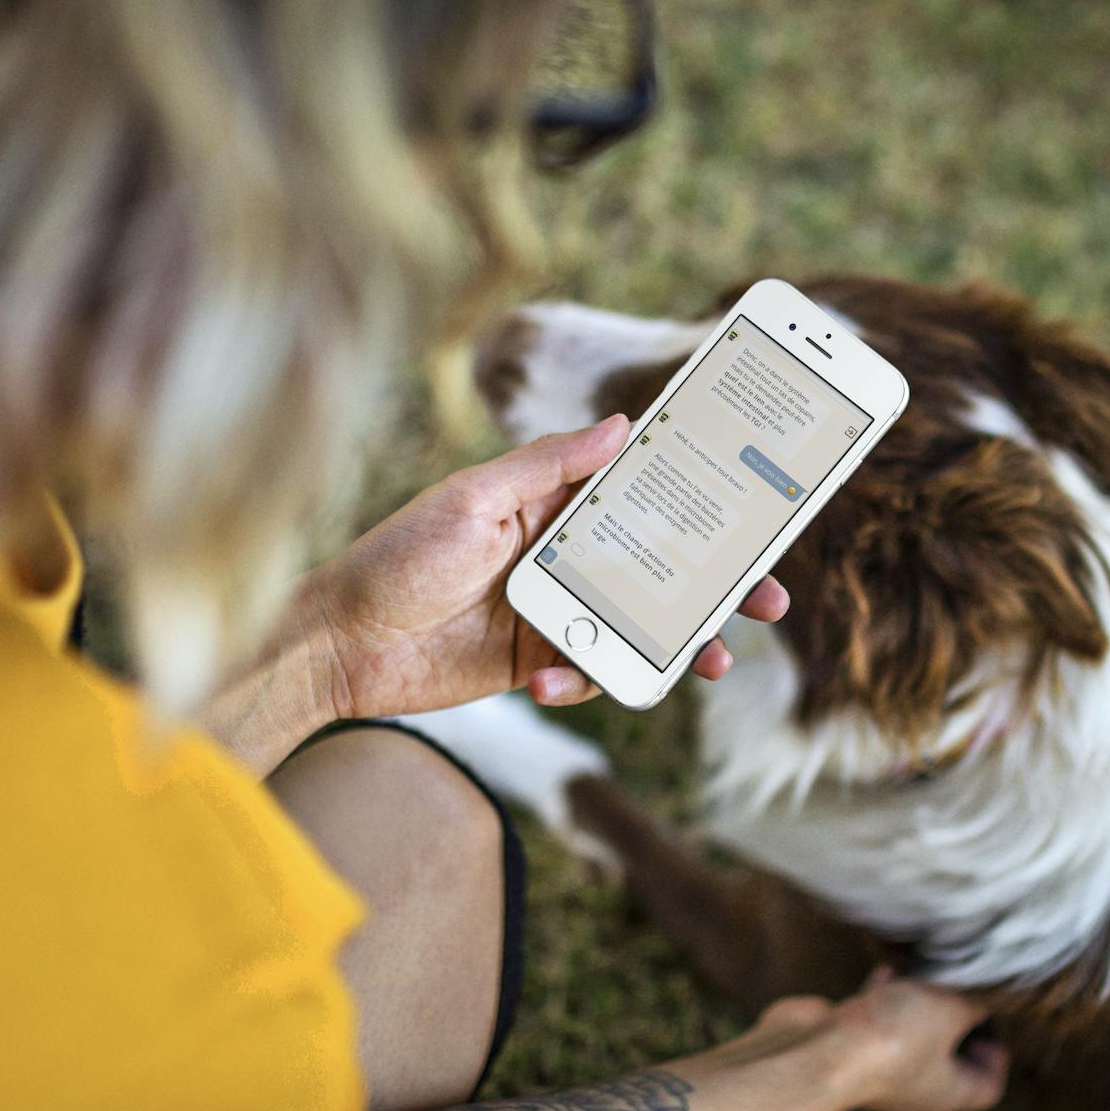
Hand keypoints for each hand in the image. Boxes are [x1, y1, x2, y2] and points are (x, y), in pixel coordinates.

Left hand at [309, 415, 789, 717]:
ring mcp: (557, 612)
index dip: (700, 504)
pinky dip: (581, 683)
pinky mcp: (540, 663)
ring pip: (640, 627)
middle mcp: (564, 556)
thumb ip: (550, 466)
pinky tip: (546, 684)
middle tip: (769, 600)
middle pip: (661, 569)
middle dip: (719, 586)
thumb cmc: (397, 556)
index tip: (754, 510)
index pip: (642, 499)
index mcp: (554, 505)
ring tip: (712, 660)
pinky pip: (588, 674)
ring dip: (679, 645)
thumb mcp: (473, 499)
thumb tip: (622, 426)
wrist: (340, 644)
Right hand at [735, 969, 1010, 1110]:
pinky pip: (878, 1016)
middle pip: (950, 1055)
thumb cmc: (891, 1038)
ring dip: (921, 1001)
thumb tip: (991, 988)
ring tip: (929, 970)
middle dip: (958, 1016)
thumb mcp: (950, 1009)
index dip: (999, 1051)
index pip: (990, 1085)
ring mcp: (880, 1063)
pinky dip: (886, 993)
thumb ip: (975, 999)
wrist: (813, 1051)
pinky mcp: (851, 1042)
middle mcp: (917, 1084)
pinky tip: (889, 970)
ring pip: (913, 1032)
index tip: (992, 1011)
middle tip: (963, 982)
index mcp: (950, 1090)